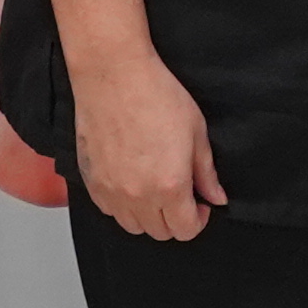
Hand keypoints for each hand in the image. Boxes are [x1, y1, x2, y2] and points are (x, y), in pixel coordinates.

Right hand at [70, 47, 223, 241]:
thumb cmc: (157, 96)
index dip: (198, 220)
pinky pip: (109, 210)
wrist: (114, 75)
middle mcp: (138, 196)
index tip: (200, 204)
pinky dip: (122, 205)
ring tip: (155, 189)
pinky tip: (131, 182)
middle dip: (175, 219)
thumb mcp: (196, 132)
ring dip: (148, 216)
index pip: (185, 230)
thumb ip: (206, 173)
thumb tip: (216, 197)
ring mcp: (111, 190)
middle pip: (159, 232)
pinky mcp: (91, 181)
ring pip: (132, 226)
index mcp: (169, 186)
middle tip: (180, 195)